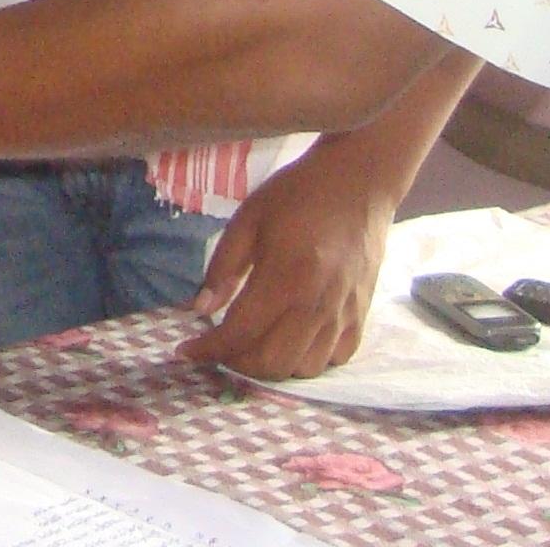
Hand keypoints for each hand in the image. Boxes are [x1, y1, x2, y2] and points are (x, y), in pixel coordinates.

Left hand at [176, 134, 395, 377]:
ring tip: (252, 344)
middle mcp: (318, 304)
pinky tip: (290, 339)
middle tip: (219, 347)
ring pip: (304, 368)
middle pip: (272, 362)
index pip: (241, 332)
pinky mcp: (363, 315)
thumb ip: (223, 267)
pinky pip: (336, 359)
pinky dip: (307, 360)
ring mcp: (345, 314)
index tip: (186, 351)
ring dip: (272, 365)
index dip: (209, 349)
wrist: (360, 181)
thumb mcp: (248, 218)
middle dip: (237, 363)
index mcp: (286, 277)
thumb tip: (199, 309)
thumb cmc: (299, 194)